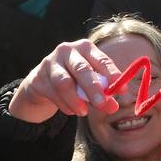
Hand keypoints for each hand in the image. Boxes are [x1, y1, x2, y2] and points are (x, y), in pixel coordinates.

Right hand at [7, 39, 121, 122]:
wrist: (42, 83)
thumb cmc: (74, 80)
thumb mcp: (90, 85)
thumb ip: (103, 94)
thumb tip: (113, 107)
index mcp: (85, 47)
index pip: (102, 59)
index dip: (112, 75)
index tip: (122, 91)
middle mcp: (67, 50)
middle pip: (82, 69)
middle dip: (93, 88)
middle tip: (102, 104)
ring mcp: (50, 63)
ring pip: (64, 83)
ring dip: (76, 100)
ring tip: (84, 112)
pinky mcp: (38, 78)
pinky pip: (53, 94)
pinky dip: (65, 105)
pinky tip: (71, 111)